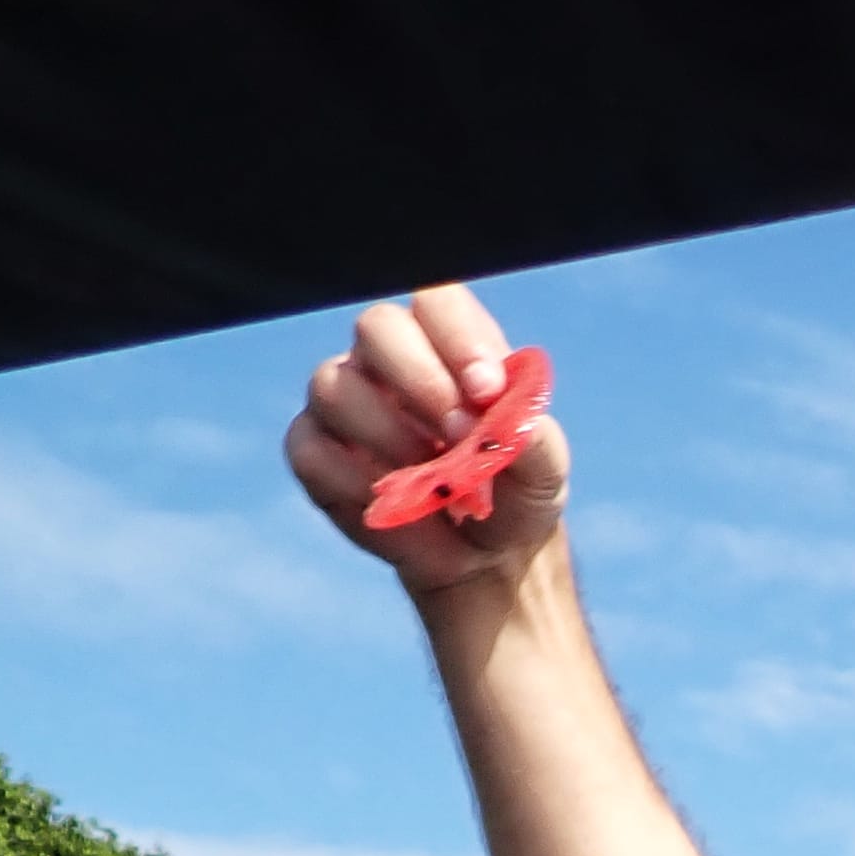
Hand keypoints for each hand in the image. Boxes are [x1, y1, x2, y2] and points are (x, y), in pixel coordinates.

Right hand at [284, 282, 567, 594]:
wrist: (487, 554)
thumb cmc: (513, 492)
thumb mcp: (542, 472)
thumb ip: (532, 435)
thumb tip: (500, 405)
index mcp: (447, 342)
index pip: (437, 301)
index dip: (457, 338)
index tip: (487, 391)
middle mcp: (387, 359)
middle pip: (376, 327)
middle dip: (422, 382)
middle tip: (460, 437)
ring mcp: (344, 400)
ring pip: (334, 386)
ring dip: (388, 437)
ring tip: (432, 481)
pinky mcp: (314, 450)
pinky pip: (311, 449)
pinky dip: (355, 483)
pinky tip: (394, 503)